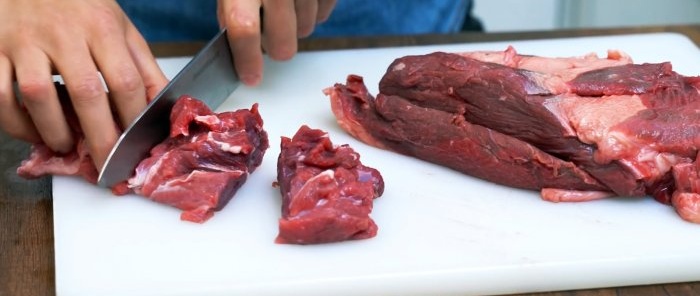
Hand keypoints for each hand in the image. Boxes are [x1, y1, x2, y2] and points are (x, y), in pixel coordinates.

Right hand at [0, 0, 167, 169]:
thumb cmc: (82, 8)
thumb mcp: (121, 28)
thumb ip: (143, 68)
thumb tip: (165, 108)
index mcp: (102, 27)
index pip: (125, 81)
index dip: (133, 119)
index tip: (137, 145)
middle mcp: (63, 33)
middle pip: (85, 93)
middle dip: (100, 137)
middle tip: (106, 164)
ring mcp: (24, 41)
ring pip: (37, 95)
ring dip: (54, 131)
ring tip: (66, 145)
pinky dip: (14, 121)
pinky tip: (31, 132)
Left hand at [217, 0, 335, 85]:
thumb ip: (231, 8)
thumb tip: (235, 47)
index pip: (244, 29)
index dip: (247, 59)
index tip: (250, 78)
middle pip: (283, 44)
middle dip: (276, 48)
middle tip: (268, 34)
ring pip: (307, 29)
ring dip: (295, 26)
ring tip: (284, 7)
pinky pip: (324, 14)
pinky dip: (314, 12)